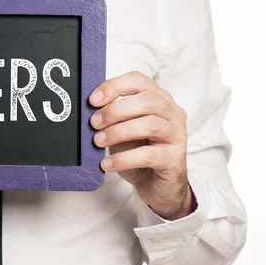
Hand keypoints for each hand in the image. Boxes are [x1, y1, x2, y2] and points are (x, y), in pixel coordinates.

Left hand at [89, 71, 195, 220]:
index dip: (114, 86)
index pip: (138, 80)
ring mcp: (177, 135)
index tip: (93, 100)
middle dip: (115, 110)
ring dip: (118, 132)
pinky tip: (107, 164)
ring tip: (98, 141)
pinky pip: (148, 155)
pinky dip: (123, 159)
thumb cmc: (138, 150)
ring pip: (150, 125)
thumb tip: (88, 111)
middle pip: (147, 100)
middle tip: (94, 123)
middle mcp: (172, 112)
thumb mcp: (122, 128)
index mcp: (158, 98)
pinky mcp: (174, 158)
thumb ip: (112, 117)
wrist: (156, 184)